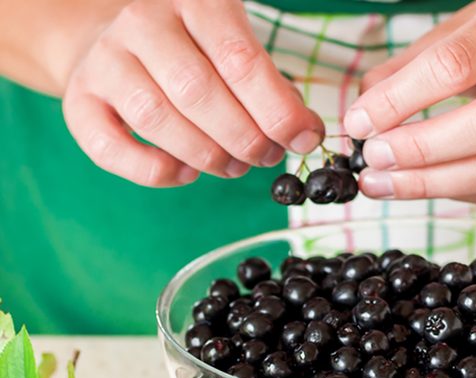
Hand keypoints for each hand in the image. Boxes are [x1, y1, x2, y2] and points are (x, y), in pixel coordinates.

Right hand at [63, 0, 323, 186]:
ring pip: (157, 118)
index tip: (303, 139)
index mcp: (193, 1)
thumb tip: (305, 132)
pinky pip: (113, 149)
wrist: (115, 43)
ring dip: (206, 156)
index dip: (278, 111)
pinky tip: (186, 171)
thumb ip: (271, 88)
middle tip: (264, 156)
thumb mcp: (235, 51)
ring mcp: (105, 60)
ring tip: (233, 166)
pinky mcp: (80, 100)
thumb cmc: (193, 54)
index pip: (241, 60)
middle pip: (197, 92)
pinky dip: (157, 172)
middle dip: (244, 138)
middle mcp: (142, 22)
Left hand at [345, 0, 475, 203]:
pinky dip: (451, 192)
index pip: (456, 66)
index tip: (359, 122)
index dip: (400, 101)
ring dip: (431, 184)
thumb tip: (361, 113)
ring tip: (383, 184)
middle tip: (374, 158)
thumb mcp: (464, 27)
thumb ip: (410, 67)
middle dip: (420, 149)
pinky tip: (420, 185)